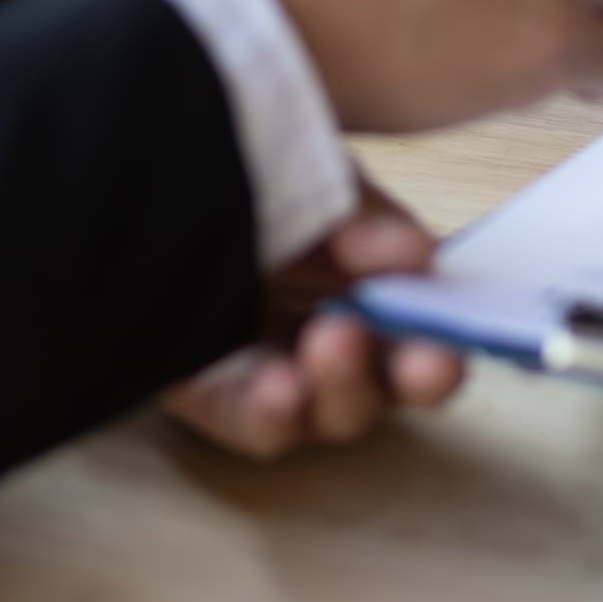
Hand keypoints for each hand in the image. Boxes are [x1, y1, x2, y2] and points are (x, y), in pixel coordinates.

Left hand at [162, 175, 463, 457]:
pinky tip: (279, 386)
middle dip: (415, 375)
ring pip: (338, 412)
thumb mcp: (316, 176)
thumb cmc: (243, 177)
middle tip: (424, 358)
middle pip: (397, 380)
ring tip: (333, 344)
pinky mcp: (219, 397)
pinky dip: (277, 414)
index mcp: (378, 279)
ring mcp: (284, 370)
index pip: (434, 323)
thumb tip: (416, 253)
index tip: (457, 337)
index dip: (457, 337)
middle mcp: (342, 333)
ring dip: (346, 385)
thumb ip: (363, 217)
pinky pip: (259, 425)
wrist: (146, 182)